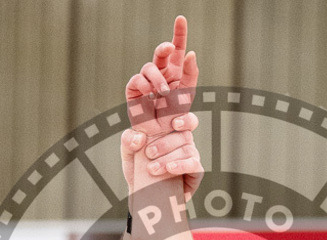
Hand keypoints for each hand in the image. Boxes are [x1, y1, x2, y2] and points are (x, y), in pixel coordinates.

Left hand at [122, 122, 202, 200]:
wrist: (141, 194)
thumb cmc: (137, 169)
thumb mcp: (128, 153)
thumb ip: (128, 140)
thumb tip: (140, 137)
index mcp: (172, 133)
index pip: (186, 120)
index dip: (185, 119)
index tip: (174, 124)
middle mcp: (184, 143)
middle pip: (184, 135)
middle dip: (165, 144)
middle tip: (148, 153)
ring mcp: (191, 157)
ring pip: (187, 150)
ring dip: (168, 158)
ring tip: (152, 169)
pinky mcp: (195, 173)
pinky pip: (194, 165)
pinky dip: (182, 165)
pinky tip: (170, 168)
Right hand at [125, 16, 198, 139]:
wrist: (162, 134)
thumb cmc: (175, 114)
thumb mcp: (188, 93)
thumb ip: (191, 73)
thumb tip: (191, 53)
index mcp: (176, 71)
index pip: (178, 48)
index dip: (179, 33)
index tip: (181, 18)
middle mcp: (161, 72)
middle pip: (161, 52)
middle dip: (164, 48)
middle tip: (169, 48)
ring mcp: (146, 80)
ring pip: (149, 67)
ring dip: (158, 78)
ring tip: (164, 92)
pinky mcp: (134, 90)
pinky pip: (137, 80)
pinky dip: (145, 86)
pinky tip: (151, 96)